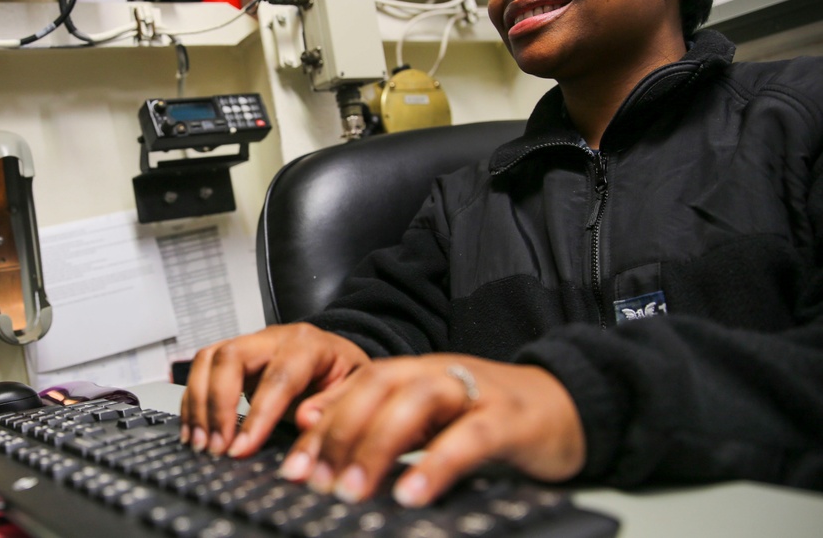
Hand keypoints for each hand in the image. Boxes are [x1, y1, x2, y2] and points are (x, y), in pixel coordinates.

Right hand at [180, 323, 369, 456]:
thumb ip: (333, 406)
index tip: (241, 449)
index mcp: (308, 344)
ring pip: (209, 359)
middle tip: (215, 447)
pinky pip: (202, 368)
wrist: (338, 357)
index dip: (257, 416)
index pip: (278, 377)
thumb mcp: (354, 390)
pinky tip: (194, 431)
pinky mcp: (234, 356)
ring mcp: (251, 344)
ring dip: (199, 403)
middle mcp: (274, 338)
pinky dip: (193, 401)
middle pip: (231, 357)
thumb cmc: (344, 375)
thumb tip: (307, 421)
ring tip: (200, 443)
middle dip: (217, 405)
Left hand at [277, 354, 585, 506]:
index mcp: (418, 372)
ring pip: (416, 402)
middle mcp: (440, 373)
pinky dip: (436, 464)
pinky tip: (412, 493)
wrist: (568, 403)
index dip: (324, 425)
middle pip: (379, 386)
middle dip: (341, 433)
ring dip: (377, 446)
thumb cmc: (492, 414)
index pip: (358, 387)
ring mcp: (475, 392)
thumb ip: (380, 417)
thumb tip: (316, 427)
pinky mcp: (508, 419)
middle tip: (317, 481)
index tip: (296, 466)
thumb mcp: (431, 416)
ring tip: (352, 490)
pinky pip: (468, 437)